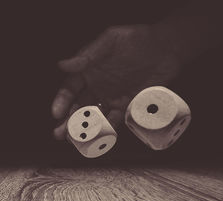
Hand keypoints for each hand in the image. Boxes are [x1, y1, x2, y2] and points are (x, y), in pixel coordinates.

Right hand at [51, 24, 182, 139]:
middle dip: (68, 121)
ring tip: (76, 140)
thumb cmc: (136, 39)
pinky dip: (108, 128)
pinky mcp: (127, 105)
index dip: (62, 101)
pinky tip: (100, 136)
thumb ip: (88, 55)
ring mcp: (112, 97)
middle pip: (79, 106)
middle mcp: (97, 86)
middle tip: (60, 134)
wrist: (165, 48)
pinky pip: (115, 119)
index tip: (56, 113)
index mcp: (88, 71)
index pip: (70, 89)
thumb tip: (63, 64)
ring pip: (94, 116)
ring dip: (85, 128)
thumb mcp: (110, 41)